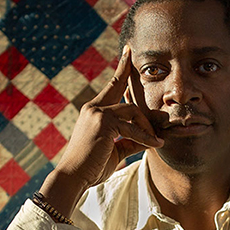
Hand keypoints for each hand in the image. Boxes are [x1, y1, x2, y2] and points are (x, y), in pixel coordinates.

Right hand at [45, 45, 162, 204]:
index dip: (121, 70)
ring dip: (146, 127)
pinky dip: (146, 137)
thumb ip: (129, 142)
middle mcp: (93, 108)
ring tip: (155, 141)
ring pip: (132, 111)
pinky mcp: (103, 123)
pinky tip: (156, 145)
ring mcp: (97, 113)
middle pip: (118, 87)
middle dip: (128, 72)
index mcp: (93, 112)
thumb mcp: (114, 151)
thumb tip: (147, 140)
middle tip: (135, 60)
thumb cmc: (91, 167)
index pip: (110, 88)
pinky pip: (132, 128)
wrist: (73, 177)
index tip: (128, 53)